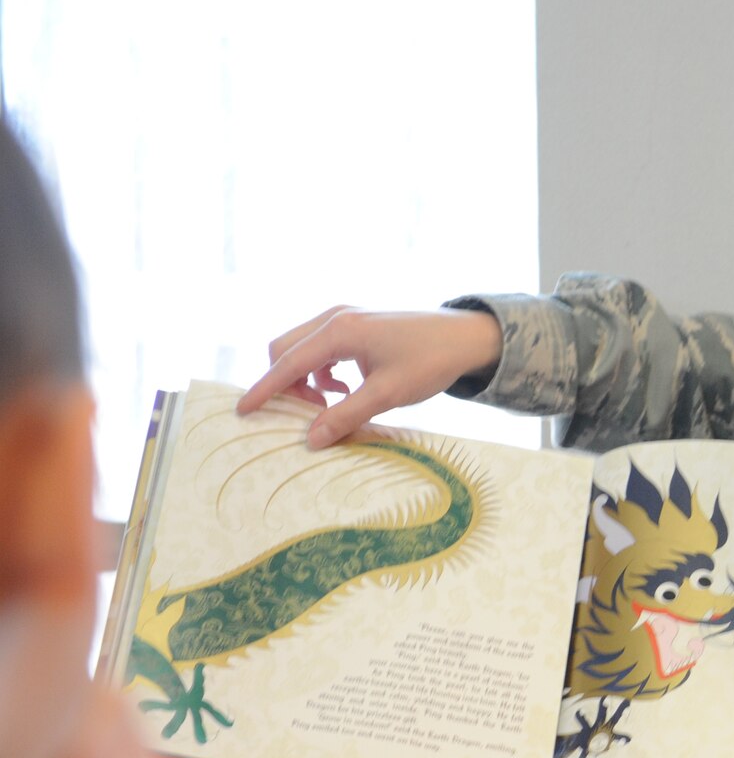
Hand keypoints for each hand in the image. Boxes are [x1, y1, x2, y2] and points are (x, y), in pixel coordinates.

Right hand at [240, 306, 503, 448]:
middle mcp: (335, 317)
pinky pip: (319, 348)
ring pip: (301, 348)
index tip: (243, 411)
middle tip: (309, 413)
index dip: (264, 389)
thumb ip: (346, 415)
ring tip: (332, 403)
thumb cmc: (431, 362)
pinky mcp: (355, 324)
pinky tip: (345, 388)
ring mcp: (344, 318)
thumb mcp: (387, 394)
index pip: (287, 363)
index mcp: (339, 330)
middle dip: (286, 384)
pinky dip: (321, 371)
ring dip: (305, 378)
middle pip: (285, 350)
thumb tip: (311, 439)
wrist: (466, 337)